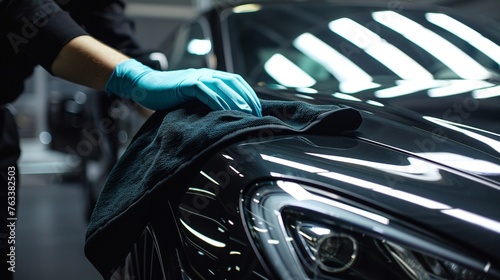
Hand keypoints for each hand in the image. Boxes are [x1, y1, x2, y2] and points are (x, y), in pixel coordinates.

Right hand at [105, 59, 261, 116]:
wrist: (145, 87)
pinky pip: (206, 91)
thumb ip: (207, 103)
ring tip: (246, 113)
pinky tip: (225, 111)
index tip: (258, 110)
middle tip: (257, 115)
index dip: (249, 94)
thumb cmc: (169, 97)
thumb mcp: (193, 99)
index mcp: (210, 76)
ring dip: (236, 100)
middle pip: (234, 83)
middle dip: (247, 98)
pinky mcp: (186, 83)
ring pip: (222, 86)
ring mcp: (196, 77)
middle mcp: (206, 74)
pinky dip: (217, 101)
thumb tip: (224, 118)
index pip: (236, 82)